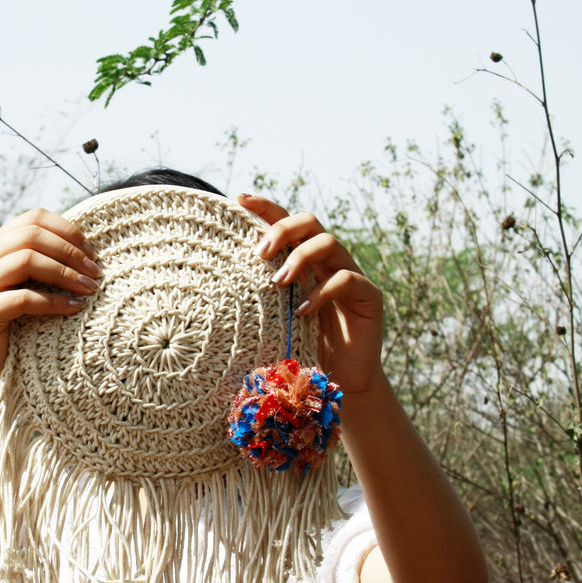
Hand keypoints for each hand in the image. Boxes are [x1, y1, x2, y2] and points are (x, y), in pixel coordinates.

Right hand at [0, 207, 101, 378]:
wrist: (2, 366)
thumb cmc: (28, 321)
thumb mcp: (39, 283)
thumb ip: (50, 259)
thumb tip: (92, 244)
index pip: (33, 219)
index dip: (67, 231)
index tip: (93, 252)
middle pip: (31, 236)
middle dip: (69, 253)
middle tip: (96, 272)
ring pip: (26, 261)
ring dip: (65, 274)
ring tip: (90, 288)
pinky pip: (23, 298)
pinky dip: (54, 301)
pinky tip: (75, 307)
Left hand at [238, 195, 383, 394]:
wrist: (340, 382)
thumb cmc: (299, 351)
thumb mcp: (271, 322)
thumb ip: (255, 300)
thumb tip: (212, 286)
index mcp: (302, 262)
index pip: (285, 223)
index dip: (264, 208)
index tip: (237, 200)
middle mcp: (326, 262)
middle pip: (308, 222)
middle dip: (282, 230)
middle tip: (260, 253)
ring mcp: (350, 276)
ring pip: (328, 243)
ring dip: (300, 257)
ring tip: (279, 282)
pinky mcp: (369, 296)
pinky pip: (347, 279)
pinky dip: (322, 292)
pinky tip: (302, 311)